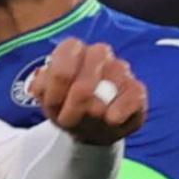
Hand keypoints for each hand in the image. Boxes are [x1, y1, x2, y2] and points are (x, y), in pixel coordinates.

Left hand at [28, 39, 146, 145]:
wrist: (90, 128)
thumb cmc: (66, 107)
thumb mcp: (47, 100)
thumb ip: (41, 88)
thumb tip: (41, 82)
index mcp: (74, 50)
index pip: (67, 52)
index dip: (58, 83)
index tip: (53, 103)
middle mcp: (99, 53)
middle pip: (87, 76)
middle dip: (74, 105)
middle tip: (68, 120)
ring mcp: (121, 69)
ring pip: (110, 85)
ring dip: (95, 112)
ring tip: (88, 122)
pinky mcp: (137, 89)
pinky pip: (132, 95)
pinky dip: (120, 111)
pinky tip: (111, 120)